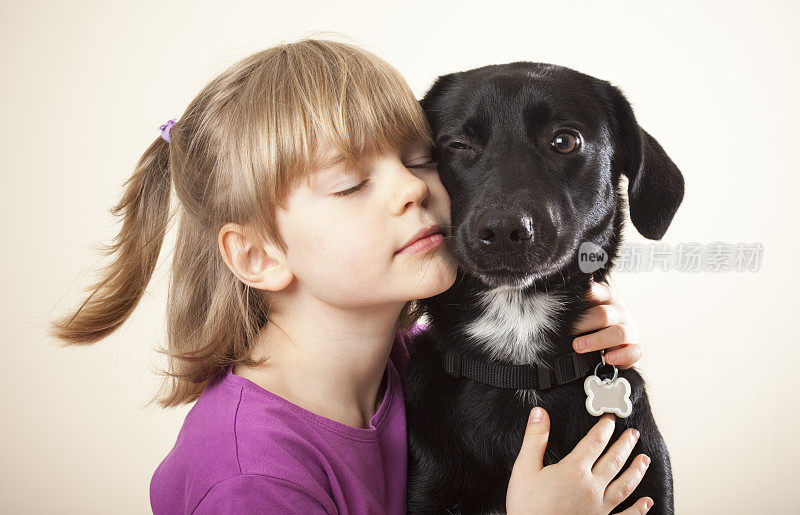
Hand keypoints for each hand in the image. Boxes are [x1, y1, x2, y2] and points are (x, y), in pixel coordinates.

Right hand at [507, 408, 652, 513]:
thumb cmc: (527, 507)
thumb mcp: (524, 469)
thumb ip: (534, 439)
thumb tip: (539, 413)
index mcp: (573, 471)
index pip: (594, 442)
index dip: (604, 428)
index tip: (610, 419)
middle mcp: (591, 487)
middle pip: (614, 461)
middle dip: (625, 445)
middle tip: (634, 434)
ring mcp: (600, 507)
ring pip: (625, 485)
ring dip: (637, 471)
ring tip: (645, 459)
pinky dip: (638, 509)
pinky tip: (647, 502)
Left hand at [571, 280, 641, 368]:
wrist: (616, 341)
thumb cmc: (594, 323)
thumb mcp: (585, 309)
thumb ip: (575, 303)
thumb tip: (558, 290)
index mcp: (605, 298)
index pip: (596, 292)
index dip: (584, 296)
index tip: (568, 304)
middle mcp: (618, 312)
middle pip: (604, 314)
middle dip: (583, 323)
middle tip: (566, 331)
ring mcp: (628, 330)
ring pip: (619, 333)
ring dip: (597, 340)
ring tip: (578, 347)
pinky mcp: (635, 348)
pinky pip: (633, 351)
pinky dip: (621, 355)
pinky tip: (608, 359)